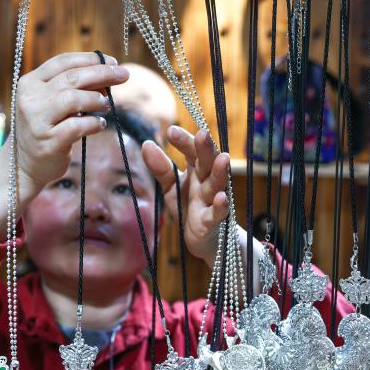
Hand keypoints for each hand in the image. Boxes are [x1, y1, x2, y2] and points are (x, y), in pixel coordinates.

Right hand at [13, 52, 128, 193]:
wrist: (26, 164)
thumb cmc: (46, 128)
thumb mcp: (52, 103)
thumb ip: (73, 88)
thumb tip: (106, 76)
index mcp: (30, 83)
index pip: (62, 62)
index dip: (90, 59)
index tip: (112, 61)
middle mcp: (30, 99)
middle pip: (72, 78)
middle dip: (102, 73)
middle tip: (123, 75)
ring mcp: (37, 121)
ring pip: (73, 99)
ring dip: (96, 99)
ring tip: (106, 104)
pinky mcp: (48, 143)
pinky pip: (78, 126)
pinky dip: (94, 123)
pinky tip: (100, 124)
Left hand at [141, 126, 229, 261]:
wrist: (203, 238)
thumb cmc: (188, 207)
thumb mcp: (171, 186)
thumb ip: (161, 168)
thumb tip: (147, 144)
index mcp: (197, 170)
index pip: (192, 151)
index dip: (184, 141)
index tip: (171, 131)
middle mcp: (207, 182)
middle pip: (208, 163)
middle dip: (206, 149)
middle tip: (203, 134)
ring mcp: (211, 201)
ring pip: (217, 185)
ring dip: (220, 173)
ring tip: (223, 159)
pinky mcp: (212, 222)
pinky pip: (217, 214)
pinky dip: (220, 207)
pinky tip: (221, 198)